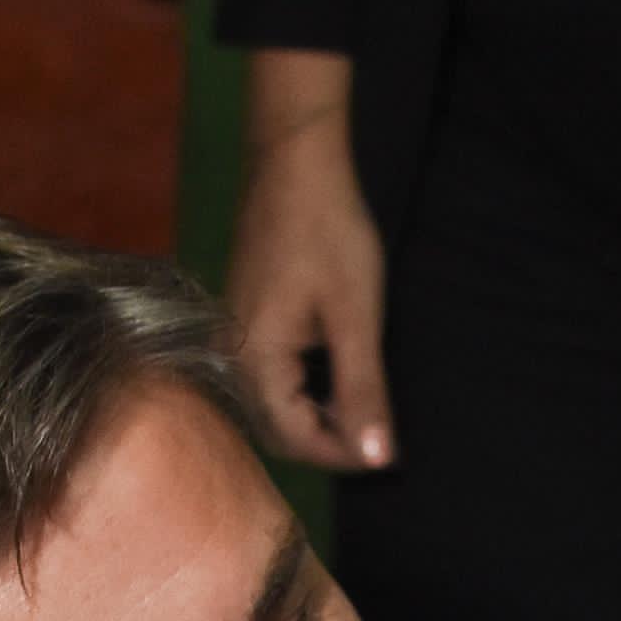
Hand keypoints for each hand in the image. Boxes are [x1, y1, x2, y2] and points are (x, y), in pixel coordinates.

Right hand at [225, 98, 393, 471]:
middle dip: (326, 442)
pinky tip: (338, 380)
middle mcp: (235, 356)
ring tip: (364, 413)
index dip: (340, 454)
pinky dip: (306, 391)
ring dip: (317, 418)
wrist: (294, 162)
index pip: (293, 438)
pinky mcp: (247, 319)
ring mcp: (236, 336)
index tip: (385, 454)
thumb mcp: (356, 317)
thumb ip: (363, 391)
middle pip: (277, 429)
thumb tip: (377, 457)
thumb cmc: (327, 231)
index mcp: (256, 361)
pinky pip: (271, 376)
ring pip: (274, 404)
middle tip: (378, 438)